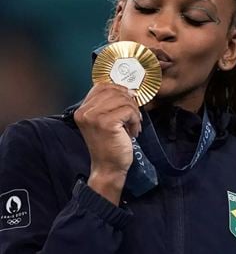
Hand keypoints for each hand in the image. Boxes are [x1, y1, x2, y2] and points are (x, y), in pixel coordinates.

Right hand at [74, 83, 141, 203]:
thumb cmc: (110, 144)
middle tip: (134, 116)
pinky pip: (128, 111)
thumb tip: (128, 90)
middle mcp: (84, 111)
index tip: (129, 102)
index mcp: (82, 109)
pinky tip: (133, 131)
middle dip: (130, 102)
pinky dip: (135, 120)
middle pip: (114, 91)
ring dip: (134, 112)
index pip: (102, 86)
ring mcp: (94, 117)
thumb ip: (110, 104)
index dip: (119, 90)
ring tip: (133, 125)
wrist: (108, 167)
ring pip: (123, 100)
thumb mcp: (105, 121)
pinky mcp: (106, 123)